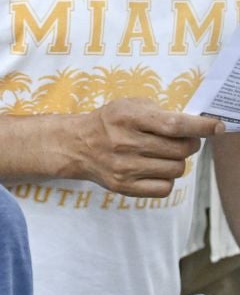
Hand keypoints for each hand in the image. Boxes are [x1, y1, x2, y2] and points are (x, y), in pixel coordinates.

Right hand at [72, 99, 219, 197]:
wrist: (76, 144)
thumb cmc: (110, 122)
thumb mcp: (129, 106)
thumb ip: (161, 114)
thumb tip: (197, 127)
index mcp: (127, 117)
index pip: (173, 125)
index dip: (200, 126)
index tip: (218, 126)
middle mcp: (124, 143)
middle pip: (180, 149)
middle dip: (190, 143)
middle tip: (184, 139)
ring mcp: (124, 167)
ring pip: (176, 169)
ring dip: (177, 161)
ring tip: (164, 154)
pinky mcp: (124, 187)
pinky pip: (165, 187)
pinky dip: (166, 178)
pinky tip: (155, 169)